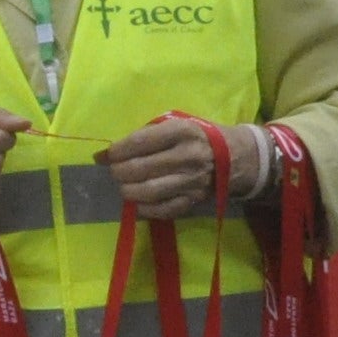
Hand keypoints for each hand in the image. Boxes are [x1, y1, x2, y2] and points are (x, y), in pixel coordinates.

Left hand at [102, 114, 262, 220]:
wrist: (234, 157)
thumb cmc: (196, 138)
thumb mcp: (174, 126)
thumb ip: (141, 138)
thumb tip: (102, 156)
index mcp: (182, 132)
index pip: (139, 142)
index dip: (116, 151)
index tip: (107, 156)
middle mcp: (188, 156)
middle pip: (139, 168)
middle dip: (119, 172)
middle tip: (116, 172)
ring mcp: (192, 181)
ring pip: (148, 191)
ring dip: (128, 190)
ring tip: (126, 186)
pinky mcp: (194, 199)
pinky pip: (163, 209)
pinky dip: (144, 209)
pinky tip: (139, 202)